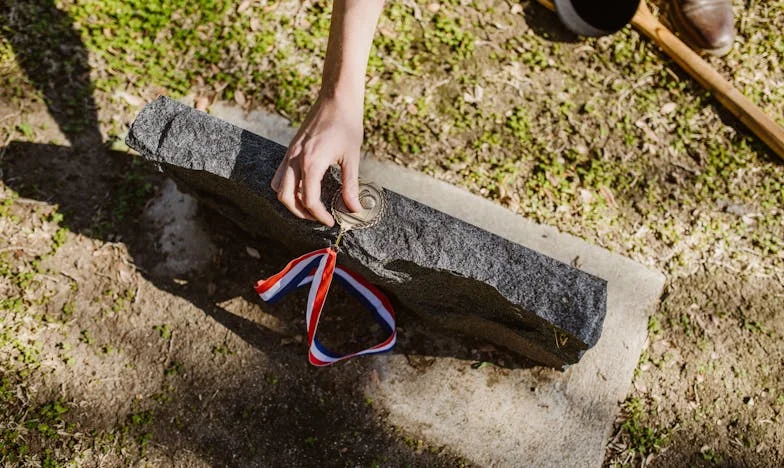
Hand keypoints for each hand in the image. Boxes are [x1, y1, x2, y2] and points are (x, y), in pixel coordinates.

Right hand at [271, 95, 363, 225]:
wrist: (337, 98)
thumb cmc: (347, 124)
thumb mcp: (352, 158)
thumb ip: (350, 186)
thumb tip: (354, 209)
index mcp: (312, 163)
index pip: (309, 200)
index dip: (319, 215)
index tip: (331, 221)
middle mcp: (295, 159)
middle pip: (286, 197)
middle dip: (301, 213)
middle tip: (319, 217)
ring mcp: (290, 153)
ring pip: (278, 186)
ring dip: (291, 200)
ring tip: (310, 206)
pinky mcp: (290, 148)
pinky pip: (280, 174)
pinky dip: (287, 186)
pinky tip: (304, 187)